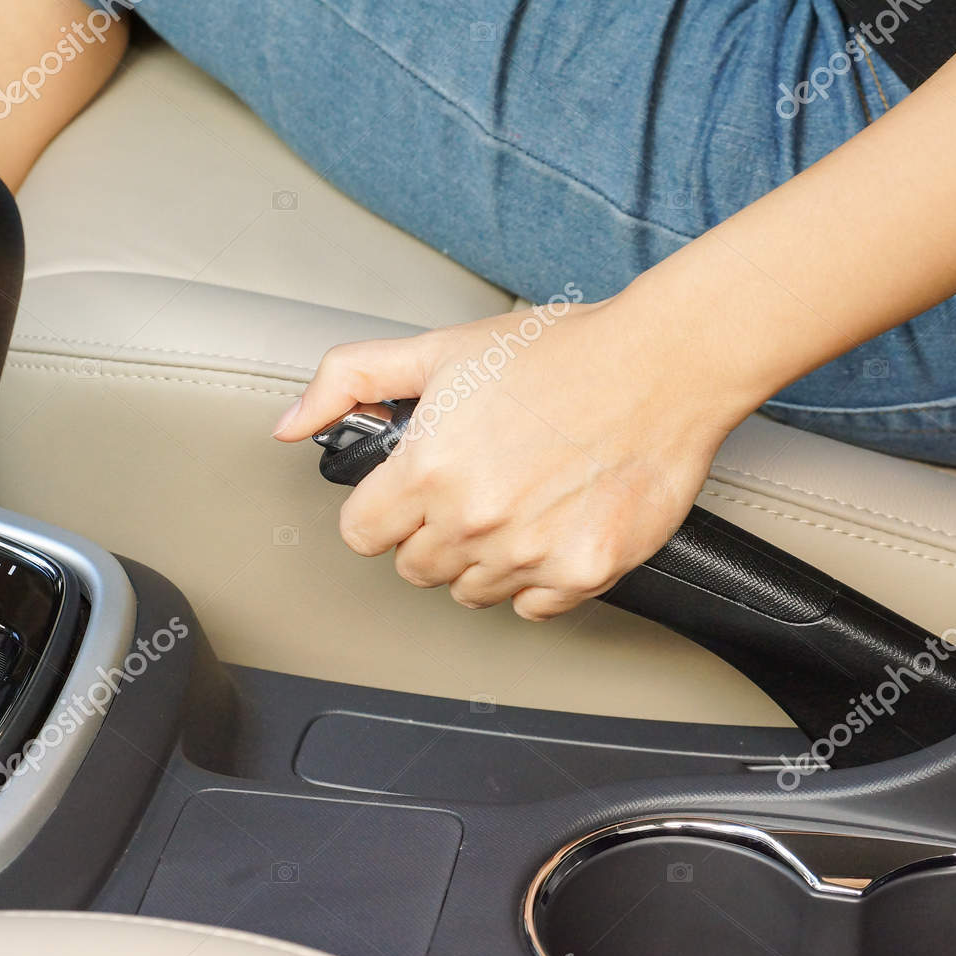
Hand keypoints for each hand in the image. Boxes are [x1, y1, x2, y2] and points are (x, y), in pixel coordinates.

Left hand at [273, 269, 771, 618]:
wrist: (663, 365)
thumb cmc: (560, 353)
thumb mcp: (441, 348)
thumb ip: (352, 380)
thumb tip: (292, 422)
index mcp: (429, 469)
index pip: (362, 533)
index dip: (383, 510)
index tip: (410, 494)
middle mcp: (473, 520)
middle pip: (415, 567)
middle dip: (433, 532)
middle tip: (476, 485)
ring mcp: (528, 553)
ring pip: (471, 590)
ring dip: (484, 556)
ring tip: (520, 500)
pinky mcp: (582, 574)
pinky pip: (532, 607)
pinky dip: (538, 578)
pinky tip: (554, 526)